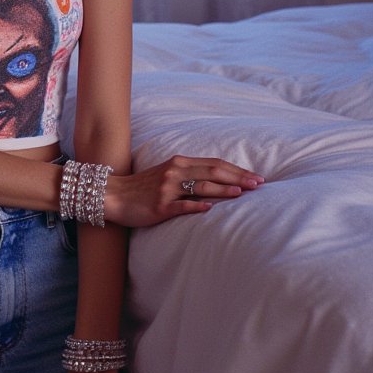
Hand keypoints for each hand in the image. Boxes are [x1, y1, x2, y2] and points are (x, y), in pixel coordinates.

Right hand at [106, 155, 264, 228]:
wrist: (113, 196)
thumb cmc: (142, 187)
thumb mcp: (167, 173)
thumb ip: (189, 173)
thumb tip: (218, 179)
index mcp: (179, 163)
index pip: (214, 163)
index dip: (237, 169)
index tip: (256, 176)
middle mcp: (174, 172)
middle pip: (212, 172)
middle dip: (238, 177)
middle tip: (258, 184)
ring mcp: (167, 189)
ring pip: (200, 187)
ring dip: (223, 190)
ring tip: (242, 193)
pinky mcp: (159, 206)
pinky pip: (181, 205)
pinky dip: (197, 206)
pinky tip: (211, 209)